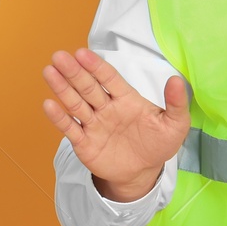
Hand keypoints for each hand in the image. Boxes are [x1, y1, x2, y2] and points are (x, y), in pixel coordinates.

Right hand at [42, 48, 189, 201]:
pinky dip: (60, 118)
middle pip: (88, 87)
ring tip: (49, 72)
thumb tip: (177, 80)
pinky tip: (49, 104)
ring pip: (76, 104)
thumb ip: (176, 103)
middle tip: (59, 56)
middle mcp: (106, 108)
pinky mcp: (85, 143)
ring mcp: (94, 124)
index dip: (96, 66)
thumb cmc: (158, 144)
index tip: (82, 53)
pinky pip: (70, 129)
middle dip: (74, 72)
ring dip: (62, 88)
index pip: (109, 78)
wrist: (144, 172)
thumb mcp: (174, 125)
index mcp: (126, 98)